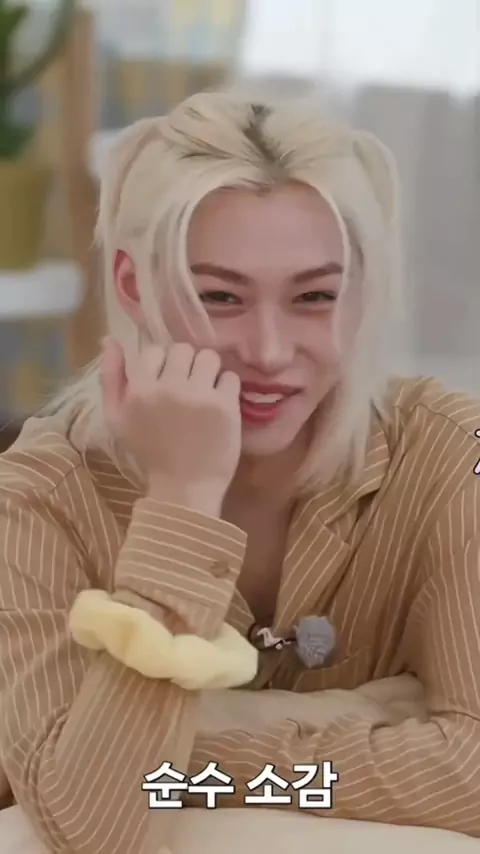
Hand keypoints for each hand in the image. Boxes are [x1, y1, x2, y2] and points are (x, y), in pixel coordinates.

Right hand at [100, 339, 241, 514]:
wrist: (184, 486)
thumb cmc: (148, 452)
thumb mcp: (116, 417)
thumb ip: (110, 377)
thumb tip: (112, 340)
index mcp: (140, 389)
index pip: (154, 350)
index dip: (160, 365)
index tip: (165, 384)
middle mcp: (170, 387)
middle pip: (183, 349)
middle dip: (185, 366)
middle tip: (186, 388)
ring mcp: (200, 395)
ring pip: (209, 358)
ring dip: (208, 371)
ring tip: (204, 392)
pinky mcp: (226, 406)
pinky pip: (230, 377)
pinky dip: (226, 388)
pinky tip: (218, 405)